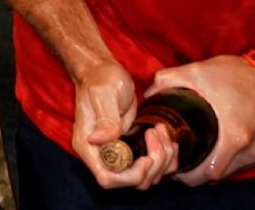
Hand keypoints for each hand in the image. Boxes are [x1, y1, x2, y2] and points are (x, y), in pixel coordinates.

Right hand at [73, 59, 176, 189]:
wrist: (103, 72)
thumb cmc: (101, 79)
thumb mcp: (104, 94)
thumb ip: (106, 118)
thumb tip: (98, 140)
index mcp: (88, 146)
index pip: (107, 178)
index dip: (130, 176)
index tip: (146, 157)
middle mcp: (100, 155)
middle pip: (129, 182)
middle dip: (151, 167)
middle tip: (157, 136)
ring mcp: (116, 153)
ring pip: (143, 177)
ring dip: (161, 161)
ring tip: (162, 132)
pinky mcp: (130, 147)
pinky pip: (150, 166)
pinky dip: (164, 157)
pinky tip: (166, 138)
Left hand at [149, 55, 254, 185]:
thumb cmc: (237, 73)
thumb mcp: (198, 71)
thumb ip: (168, 80)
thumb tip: (149, 94)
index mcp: (235, 136)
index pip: (208, 174)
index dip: (189, 175)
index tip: (177, 165)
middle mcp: (252, 150)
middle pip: (218, 176)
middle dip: (199, 171)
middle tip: (184, 157)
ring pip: (233, 171)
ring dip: (216, 165)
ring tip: (201, 150)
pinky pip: (246, 163)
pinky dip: (233, 159)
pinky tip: (222, 144)